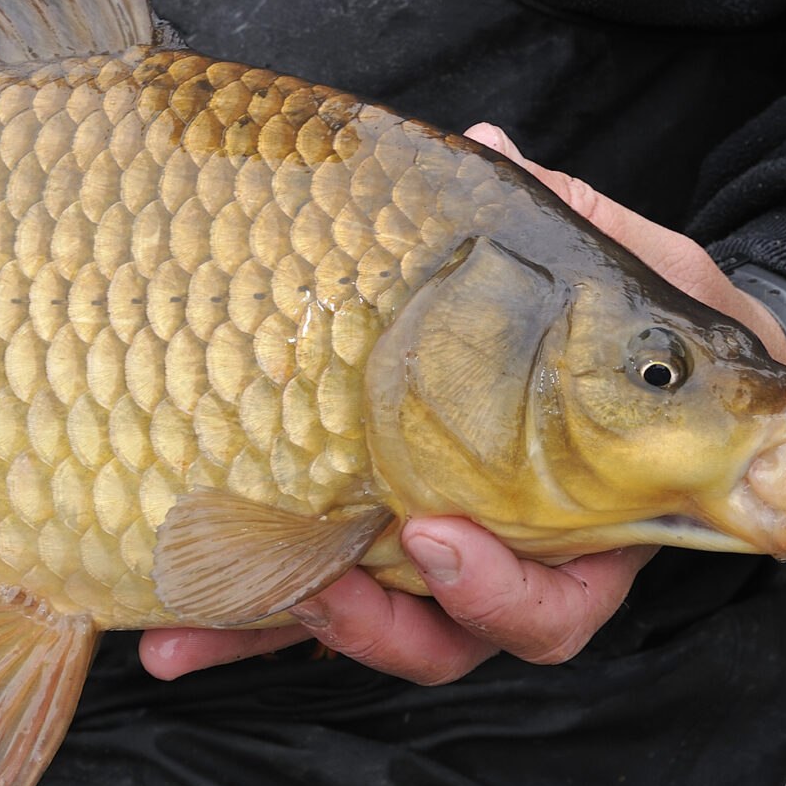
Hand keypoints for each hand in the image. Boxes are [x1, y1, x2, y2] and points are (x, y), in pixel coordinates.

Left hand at [141, 120, 781, 683]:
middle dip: (375, 626)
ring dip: (281, 626)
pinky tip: (159, 632)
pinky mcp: (353, 549)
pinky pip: (300, 594)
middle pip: (444, 638)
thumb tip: (491, 147)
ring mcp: (419, 559)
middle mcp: (500, 559)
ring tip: (197, 622)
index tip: (434, 535)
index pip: (552, 606)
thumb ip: (568, 225)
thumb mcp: (617, 269)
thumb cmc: (627, 319)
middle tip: (319, 588)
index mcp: (582, 525)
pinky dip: (235, 616)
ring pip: (359, 626)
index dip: (497, 594)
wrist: (604, 343)